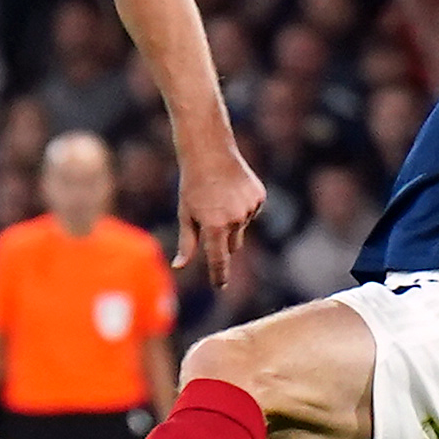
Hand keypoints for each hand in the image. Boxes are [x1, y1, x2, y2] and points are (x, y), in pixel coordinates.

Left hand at [175, 140, 266, 283]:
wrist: (210, 152)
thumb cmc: (192, 185)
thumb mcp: (185, 214)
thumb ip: (186, 244)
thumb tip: (179, 267)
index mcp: (214, 227)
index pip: (219, 260)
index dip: (219, 275)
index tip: (219, 287)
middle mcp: (235, 220)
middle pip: (232, 246)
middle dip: (223, 240)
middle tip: (210, 218)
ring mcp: (250, 208)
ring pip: (242, 228)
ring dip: (232, 221)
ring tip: (219, 198)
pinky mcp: (259, 197)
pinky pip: (251, 212)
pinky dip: (242, 207)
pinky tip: (231, 191)